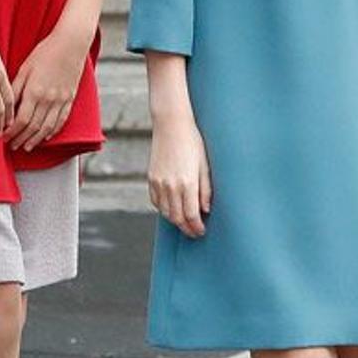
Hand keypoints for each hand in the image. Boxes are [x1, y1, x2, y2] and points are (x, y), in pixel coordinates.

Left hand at [6, 23, 89, 151]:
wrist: (70, 44)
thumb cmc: (44, 53)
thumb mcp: (25, 69)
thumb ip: (15, 88)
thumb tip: (5, 107)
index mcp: (34, 92)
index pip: (20, 120)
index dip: (11, 132)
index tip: (3, 137)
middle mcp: (48, 100)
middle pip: (33, 128)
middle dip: (20, 139)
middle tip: (11, 146)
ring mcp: (61, 101)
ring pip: (47, 128)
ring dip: (35, 140)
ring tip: (26, 147)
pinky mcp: (70, 99)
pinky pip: (61, 121)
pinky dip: (52, 132)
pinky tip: (45, 137)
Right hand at [148, 112, 211, 236]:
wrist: (171, 125)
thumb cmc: (192, 142)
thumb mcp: (205, 165)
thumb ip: (206, 190)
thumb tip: (206, 210)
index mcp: (187, 183)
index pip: (191, 215)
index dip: (197, 227)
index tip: (201, 231)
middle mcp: (171, 186)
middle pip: (177, 218)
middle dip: (186, 228)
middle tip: (194, 231)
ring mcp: (159, 182)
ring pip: (165, 212)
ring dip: (175, 220)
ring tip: (184, 221)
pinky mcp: (151, 178)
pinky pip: (155, 201)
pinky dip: (163, 209)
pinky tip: (171, 208)